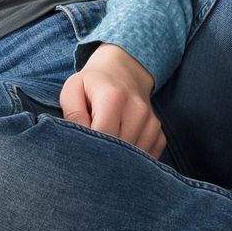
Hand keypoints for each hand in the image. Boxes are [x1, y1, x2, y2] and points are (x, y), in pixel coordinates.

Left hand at [60, 42, 166, 157]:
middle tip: (91, 151)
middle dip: (103, 157)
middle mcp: (138, 110)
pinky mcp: (159, 133)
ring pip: (133, 158)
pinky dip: (134, 160)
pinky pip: (147, 157)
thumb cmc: (94, 84)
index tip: (79, 147)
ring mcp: (152, 122)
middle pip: (119, 151)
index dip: (88, 147)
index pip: (103, 135)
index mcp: (114, 97)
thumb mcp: (73, 89)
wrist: (124, 70)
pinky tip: (123, 148)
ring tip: (107, 144)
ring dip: (118, 159)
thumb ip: (72, 115)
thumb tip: (77, 142)